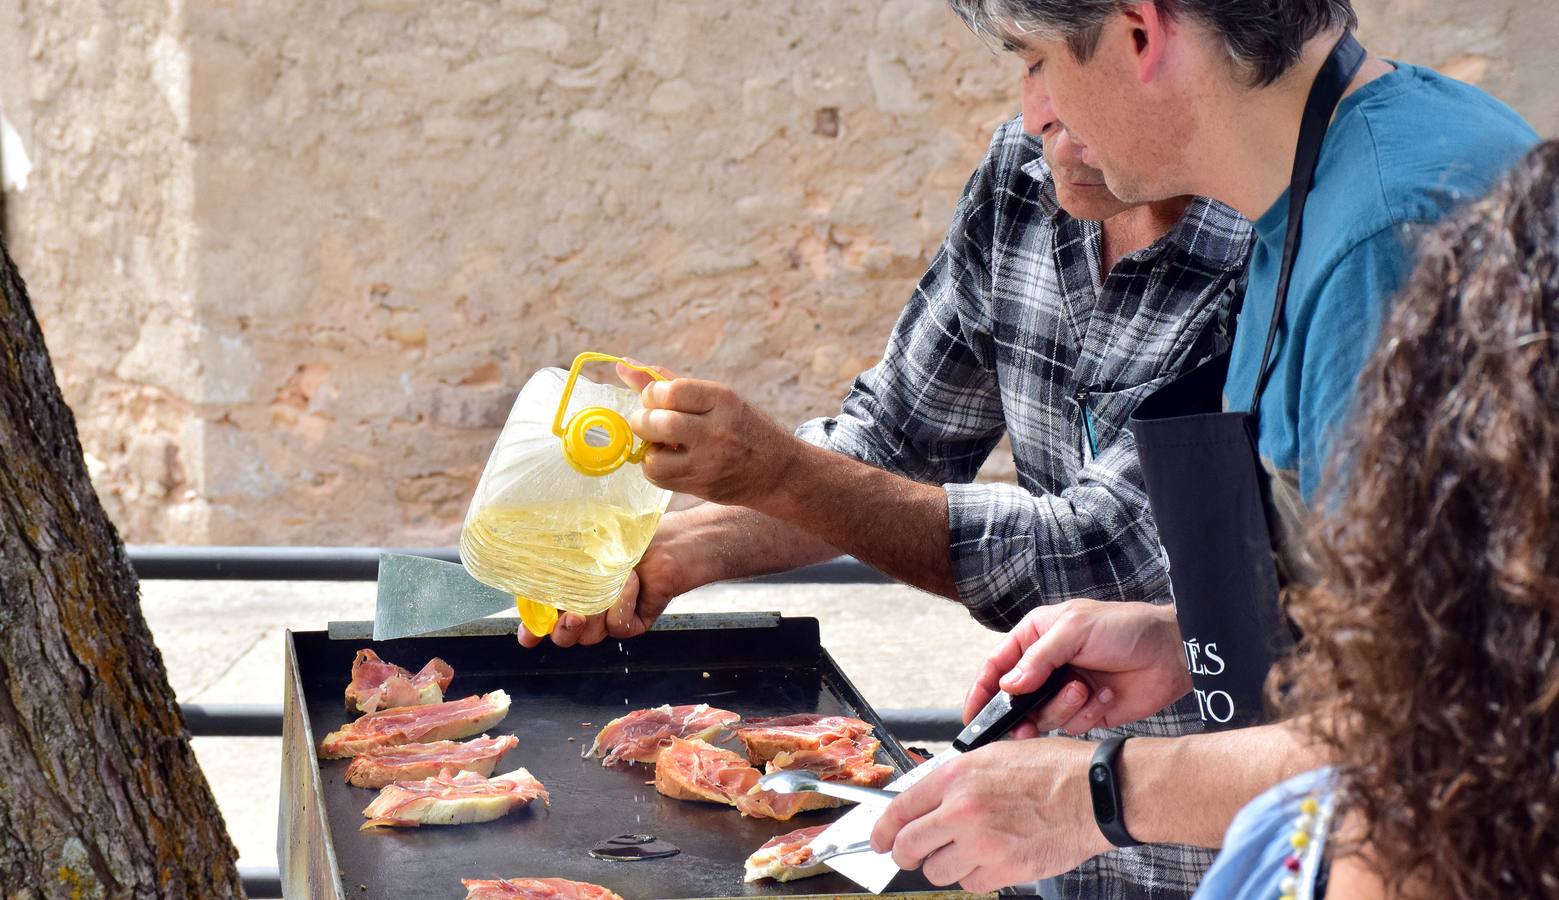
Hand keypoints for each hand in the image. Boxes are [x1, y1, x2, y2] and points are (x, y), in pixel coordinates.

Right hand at [517, 513, 692, 647]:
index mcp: (567, 590)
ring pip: (590, 635)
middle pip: (563, 636)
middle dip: (563, 629)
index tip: (528, 635)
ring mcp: (608, 619)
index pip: (541, 616)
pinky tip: (633, 581)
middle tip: (573, 615)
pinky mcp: (632, 624)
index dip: (532, 628)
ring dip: (599, 608)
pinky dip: (623, 603)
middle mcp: (585, 609)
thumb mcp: (583, 540)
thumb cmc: (625, 534)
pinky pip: (618, 627)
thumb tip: (529, 567)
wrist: (669, 539)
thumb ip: (555, 555)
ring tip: (613, 580)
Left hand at [625, 369, 799, 507]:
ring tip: (662, 444)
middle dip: (643, 421)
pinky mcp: (702, 486)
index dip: (651, 394)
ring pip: (652, 457)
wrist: (778, 471)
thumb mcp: (716, 398)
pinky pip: (659, 478)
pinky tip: (671, 459)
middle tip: (649, 422)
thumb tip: (622, 366)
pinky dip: (656, 467)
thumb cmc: (742, 426)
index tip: (656, 399)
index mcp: (723, 400)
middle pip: (658, 423)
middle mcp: (717, 431)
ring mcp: (710, 463)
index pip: (670, 391)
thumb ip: (669, 382)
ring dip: (648, 449)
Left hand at [870, 738, 1108, 892]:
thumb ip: (958, 780)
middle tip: (910, 853)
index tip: (879, 839)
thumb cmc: (1055, 769)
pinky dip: (975, 877)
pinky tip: (990, 859)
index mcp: (958, 776)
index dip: (883, 829)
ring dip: (945, 865)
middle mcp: (964, 810)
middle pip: (910, 846)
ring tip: (965, 850)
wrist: (1095, 792)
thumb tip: (930, 802)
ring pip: (938, 871)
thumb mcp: (996, 755)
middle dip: (905, 854)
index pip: (900, 809)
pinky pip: (971, 884)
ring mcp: (983, 843)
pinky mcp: (1004, 870)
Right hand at [963, 599, 1190, 736]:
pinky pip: (1070, 726)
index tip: (972, 715)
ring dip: (1062, 708)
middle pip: (1014, 699)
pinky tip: (1105, 697)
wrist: (1171, 655)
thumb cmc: (1125, 628)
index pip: (997, 665)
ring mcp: (1065, 690)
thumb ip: (1039, 657)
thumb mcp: (1076, 629)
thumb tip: (1008, 685)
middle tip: (1023, 724)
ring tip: (1084, 690)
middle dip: (1019, 712)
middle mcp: (1046, 666)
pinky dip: (1086, 714)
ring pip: (1041, 716)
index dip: (981, 690)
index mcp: (1036, 638)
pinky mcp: (1086, 712)